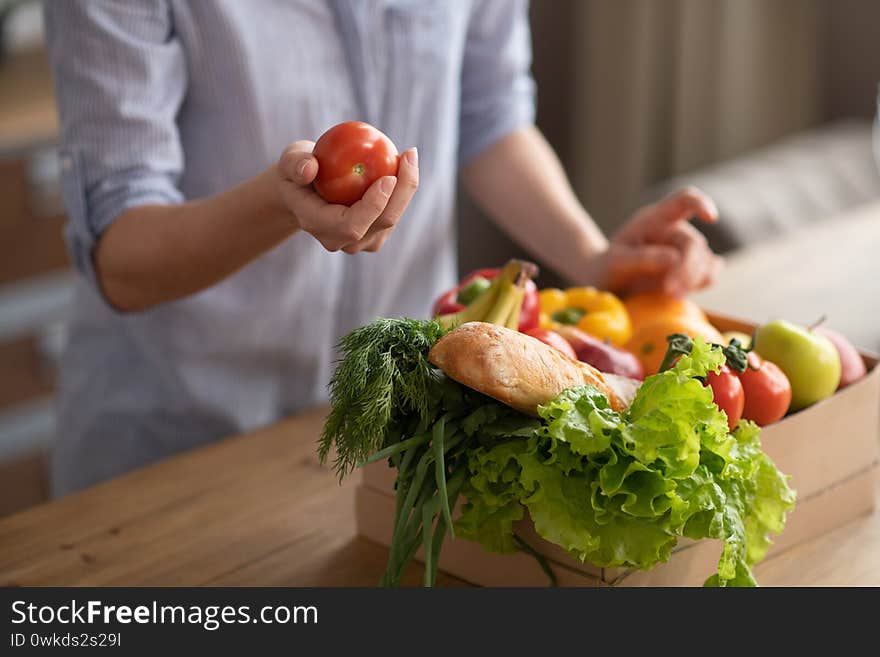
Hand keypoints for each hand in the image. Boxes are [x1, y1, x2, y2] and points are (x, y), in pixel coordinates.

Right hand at [276, 140, 418, 252]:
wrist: (303, 193)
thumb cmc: (295, 171)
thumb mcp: (289, 161)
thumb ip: (295, 164)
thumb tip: (310, 168)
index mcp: (318, 224)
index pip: (351, 225)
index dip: (374, 206)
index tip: (389, 177)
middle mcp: (340, 240)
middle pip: (381, 223)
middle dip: (402, 192)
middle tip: (409, 156)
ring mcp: (359, 242)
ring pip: (392, 219)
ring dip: (407, 188)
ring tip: (409, 155)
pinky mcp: (373, 235)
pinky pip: (394, 213)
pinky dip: (403, 190)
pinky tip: (407, 163)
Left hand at [601, 187, 722, 295]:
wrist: (609, 286)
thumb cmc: (609, 267)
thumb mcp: (616, 262)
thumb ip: (641, 258)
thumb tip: (674, 259)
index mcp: (656, 220)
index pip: (683, 201)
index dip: (700, 204)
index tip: (711, 218)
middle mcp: (675, 232)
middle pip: (694, 244)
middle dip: (686, 268)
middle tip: (670, 291)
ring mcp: (686, 252)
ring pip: (706, 262)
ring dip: (693, 280)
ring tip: (671, 296)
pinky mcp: (691, 273)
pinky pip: (708, 276)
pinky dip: (700, 285)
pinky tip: (682, 294)